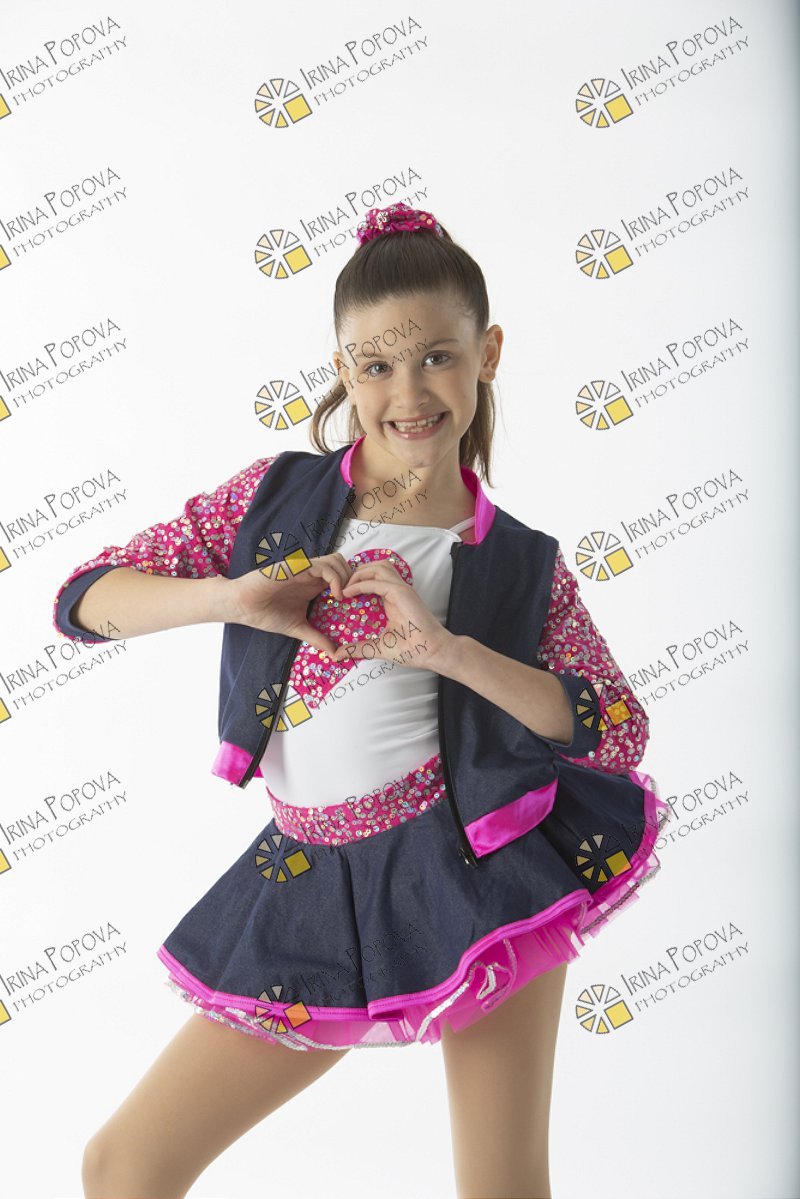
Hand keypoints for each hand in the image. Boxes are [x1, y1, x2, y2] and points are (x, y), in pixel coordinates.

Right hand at [223, 552, 351, 657]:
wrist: (242, 606)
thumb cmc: (265, 613)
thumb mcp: (298, 628)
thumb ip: (317, 637)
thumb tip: (334, 653)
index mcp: (313, 584)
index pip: (342, 575)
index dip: (353, 586)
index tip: (355, 605)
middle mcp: (311, 574)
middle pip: (344, 564)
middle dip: (354, 580)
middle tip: (353, 600)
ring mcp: (304, 568)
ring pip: (337, 561)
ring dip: (346, 577)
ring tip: (343, 598)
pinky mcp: (296, 567)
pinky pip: (324, 566)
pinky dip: (336, 579)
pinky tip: (335, 596)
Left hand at [329, 558, 455, 672]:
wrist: (431, 651)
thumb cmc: (411, 649)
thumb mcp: (377, 646)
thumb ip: (358, 647)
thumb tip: (337, 655)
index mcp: (393, 599)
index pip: (375, 578)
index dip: (358, 580)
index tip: (342, 593)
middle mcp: (397, 590)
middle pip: (376, 567)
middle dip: (356, 572)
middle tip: (341, 587)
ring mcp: (400, 589)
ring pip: (378, 567)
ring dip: (359, 573)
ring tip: (345, 587)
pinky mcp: (401, 592)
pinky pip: (377, 581)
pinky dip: (361, 584)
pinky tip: (348, 593)